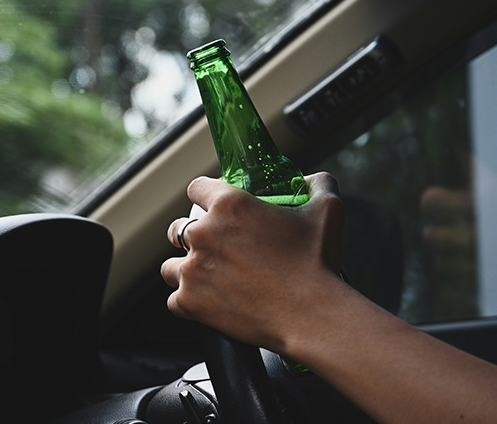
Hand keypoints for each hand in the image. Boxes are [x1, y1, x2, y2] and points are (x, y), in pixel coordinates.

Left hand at [161, 172, 345, 351]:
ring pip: (170, 266)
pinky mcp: (190, 301)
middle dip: (191, 235)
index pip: (197, 188)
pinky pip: (174, 300)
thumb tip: (312, 180)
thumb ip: (318, 185)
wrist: (310, 314)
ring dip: (185, 270)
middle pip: (178, 228)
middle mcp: (203, 233)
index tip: (214, 206)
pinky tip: (207, 301)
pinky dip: (188, 302)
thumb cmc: (316, 263)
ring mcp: (192, 270)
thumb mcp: (326, 211)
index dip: (206, 196)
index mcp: (228, 205)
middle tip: (214, 247)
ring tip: (207, 277)